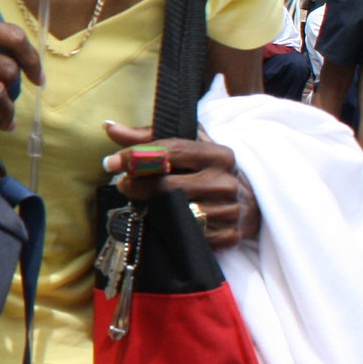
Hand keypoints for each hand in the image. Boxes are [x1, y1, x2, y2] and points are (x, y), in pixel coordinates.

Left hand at [101, 123, 257, 247]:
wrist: (254, 198)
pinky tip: (166, 223)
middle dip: (139, 186)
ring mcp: (231, 210)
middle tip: (123, 184)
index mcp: (218, 154)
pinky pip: (190, 236)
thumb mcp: (187, 146)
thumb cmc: (208, 168)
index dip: (138, 156)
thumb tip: (109, 127)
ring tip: (144, 203)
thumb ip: (148, 138)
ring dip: (153, 210)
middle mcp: (227, 181)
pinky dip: (173, 231)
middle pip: (170, 186)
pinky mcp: (231, 235)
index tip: (111, 162)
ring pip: (178, 214)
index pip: (172, 151)